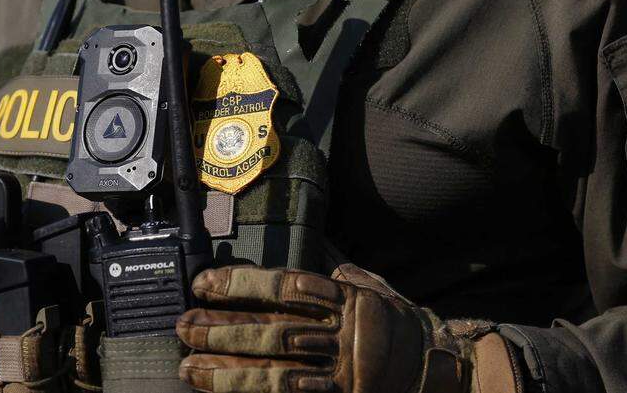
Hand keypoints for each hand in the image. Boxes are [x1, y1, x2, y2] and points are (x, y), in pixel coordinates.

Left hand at [175, 266, 522, 392]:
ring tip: (190, 369)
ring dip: (228, 374)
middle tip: (183, 328)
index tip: (203, 284)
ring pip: (276, 375)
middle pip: (271, 333)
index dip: (240, 285)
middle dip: (222, 331)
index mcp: (343, 300)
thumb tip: (313, 250)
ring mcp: (340, 374)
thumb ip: (336, 273)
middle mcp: (339, 336)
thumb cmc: (401, 325)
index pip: (282, 289)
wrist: (444, 370)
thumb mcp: (372, 287)